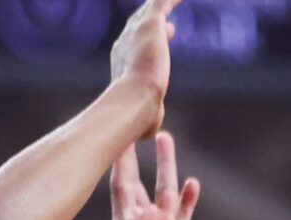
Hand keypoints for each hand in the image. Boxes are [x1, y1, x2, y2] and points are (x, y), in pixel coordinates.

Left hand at [104, 133, 203, 219]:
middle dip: (136, 154)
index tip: (116, 134)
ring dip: (164, 164)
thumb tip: (148, 215)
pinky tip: (191, 182)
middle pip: (139, 179)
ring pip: (163, 188)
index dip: (119, 160)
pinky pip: (185, 210)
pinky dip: (187, 195)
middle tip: (134, 124)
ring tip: (164, 138)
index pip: (121, 185)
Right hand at [109, 0, 181, 128]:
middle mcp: (125, 42)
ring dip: (163, 3)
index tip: (169, 33)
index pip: (137, 43)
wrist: (134, 102)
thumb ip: (149, 117)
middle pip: (140, 22)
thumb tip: (150, 134)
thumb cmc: (137, 116)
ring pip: (151, 8)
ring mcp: (137, 30)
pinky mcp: (151, 22)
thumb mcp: (145, 117)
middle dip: (153, 18)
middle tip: (167, 15)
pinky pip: (162, 1)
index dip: (153, 38)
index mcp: (122, 61)